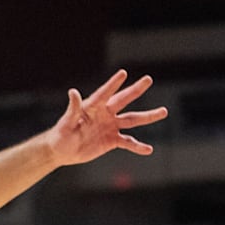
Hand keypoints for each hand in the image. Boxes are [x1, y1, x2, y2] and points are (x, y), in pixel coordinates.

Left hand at [47, 70, 168, 165]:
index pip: (104, 93)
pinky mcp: (112, 140)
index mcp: (92, 107)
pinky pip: (128, 142)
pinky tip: (148, 149)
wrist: (62, 151)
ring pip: (132, 120)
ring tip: (164, 111)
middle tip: (148, 79)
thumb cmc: (60, 135)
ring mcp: (110, 126)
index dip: (113, 84)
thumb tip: (73, 92)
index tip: (123, 73)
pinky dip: (138, 146)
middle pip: (123, 100)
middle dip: (135, 90)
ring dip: (148, 116)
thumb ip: (73, 109)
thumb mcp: (65, 123)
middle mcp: (104, 114)